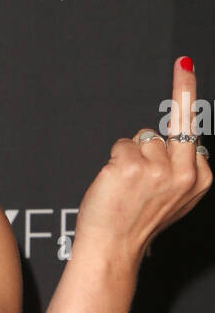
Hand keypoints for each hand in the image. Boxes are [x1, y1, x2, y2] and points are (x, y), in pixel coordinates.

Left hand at [73, 56, 211, 267]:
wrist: (114, 248)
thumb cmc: (138, 222)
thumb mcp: (173, 197)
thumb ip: (180, 167)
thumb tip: (185, 131)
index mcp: (199, 179)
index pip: (193, 131)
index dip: (186, 101)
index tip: (187, 67)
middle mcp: (183, 173)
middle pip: (174, 126)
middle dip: (184, 87)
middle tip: (185, 63)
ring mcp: (157, 170)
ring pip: (142, 139)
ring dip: (130, 156)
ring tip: (127, 187)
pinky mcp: (130, 167)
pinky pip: (121, 145)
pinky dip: (113, 160)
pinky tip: (116, 185)